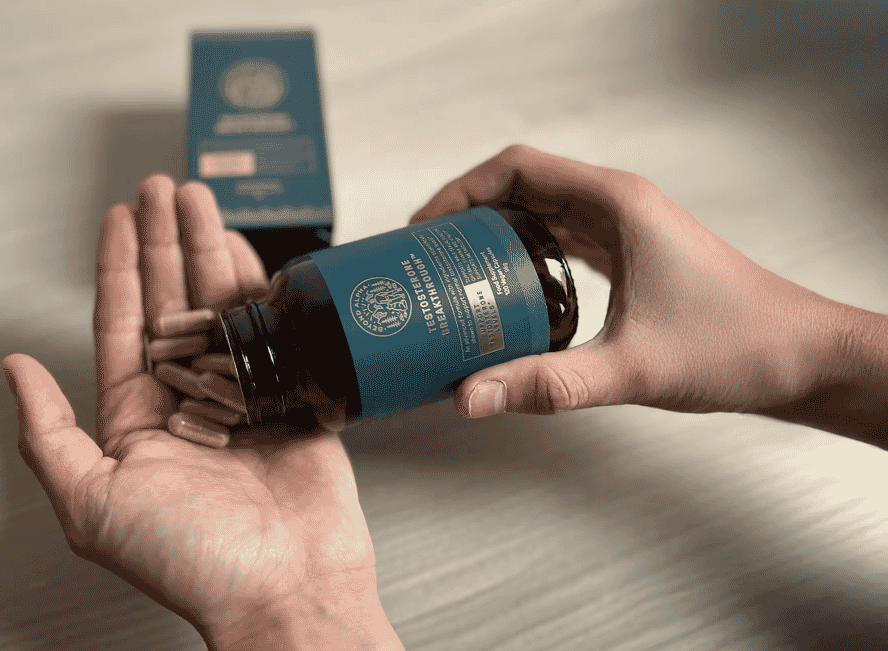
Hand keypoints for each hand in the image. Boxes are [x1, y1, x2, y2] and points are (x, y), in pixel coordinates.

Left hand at [3, 175, 401, 649]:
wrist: (285, 590)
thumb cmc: (191, 563)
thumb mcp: (90, 503)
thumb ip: (45, 434)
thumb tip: (12, 370)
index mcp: (135, 422)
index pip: (121, 325)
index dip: (118, 267)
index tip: (118, 217)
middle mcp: (186, 404)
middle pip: (170, 301)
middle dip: (163, 242)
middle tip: (161, 188)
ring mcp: (241, 398)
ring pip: (220, 307)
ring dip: (209, 250)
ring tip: (201, 200)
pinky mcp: (292, 401)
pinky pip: (275, 333)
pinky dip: (263, 290)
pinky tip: (250, 254)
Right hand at [412, 144, 859, 419]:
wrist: (804, 358)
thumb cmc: (739, 345)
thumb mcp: (630, 367)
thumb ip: (546, 384)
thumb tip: (470, 397)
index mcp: (617, 204)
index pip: (519, 169)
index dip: (462, 190)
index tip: (425, 224)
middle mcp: (619, 206)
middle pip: (523, 187)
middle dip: (467, 214)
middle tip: (426, 254)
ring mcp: (627, 230)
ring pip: (542, 214)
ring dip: (494, 236)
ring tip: (452, 273)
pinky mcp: (632, 258)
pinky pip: (562, 243)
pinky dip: (525, 259)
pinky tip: (505, 296)